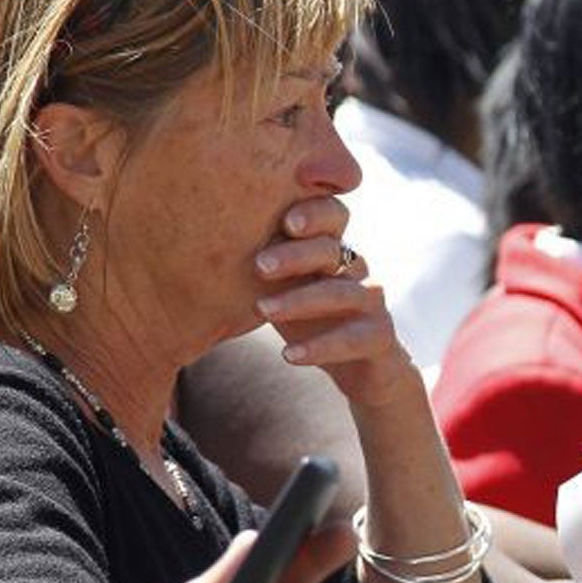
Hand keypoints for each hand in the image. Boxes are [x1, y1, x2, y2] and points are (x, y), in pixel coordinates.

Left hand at [254, 198, 421, 408]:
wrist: (362, 369)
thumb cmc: (314, 322)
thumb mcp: (286, 289)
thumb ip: (263, 265)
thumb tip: (201, 244)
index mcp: (330, 249)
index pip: (329, 216)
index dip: (313, 212)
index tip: (284, 220)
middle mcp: (355, 268)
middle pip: (331, 250)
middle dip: (296, 254)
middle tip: (260, 265)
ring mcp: (371, 301)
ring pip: (340, 293)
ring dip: (299, 301)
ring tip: (263, 310)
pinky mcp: (380, 336)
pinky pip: (351, 339)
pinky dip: (319, 347)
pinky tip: (289, 356)